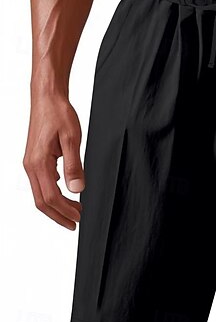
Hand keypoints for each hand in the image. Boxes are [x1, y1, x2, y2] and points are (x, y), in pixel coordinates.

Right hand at [23, 94, 84, 229]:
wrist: (47, 98)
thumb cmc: (60, 115)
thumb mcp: (73, 139)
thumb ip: (75, 165)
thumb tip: (78, 189)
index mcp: (39, 163)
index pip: (51, 196)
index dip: (65, 211)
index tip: (79, 218)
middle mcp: (30, 166)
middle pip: (41, 201)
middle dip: (59, 215)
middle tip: (75, 223)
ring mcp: (30, 163)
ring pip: (40, 194)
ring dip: (56, 206)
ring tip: (74, 210)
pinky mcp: (34, 159)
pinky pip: (41, 184)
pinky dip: (53, 194)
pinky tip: (66, 193)